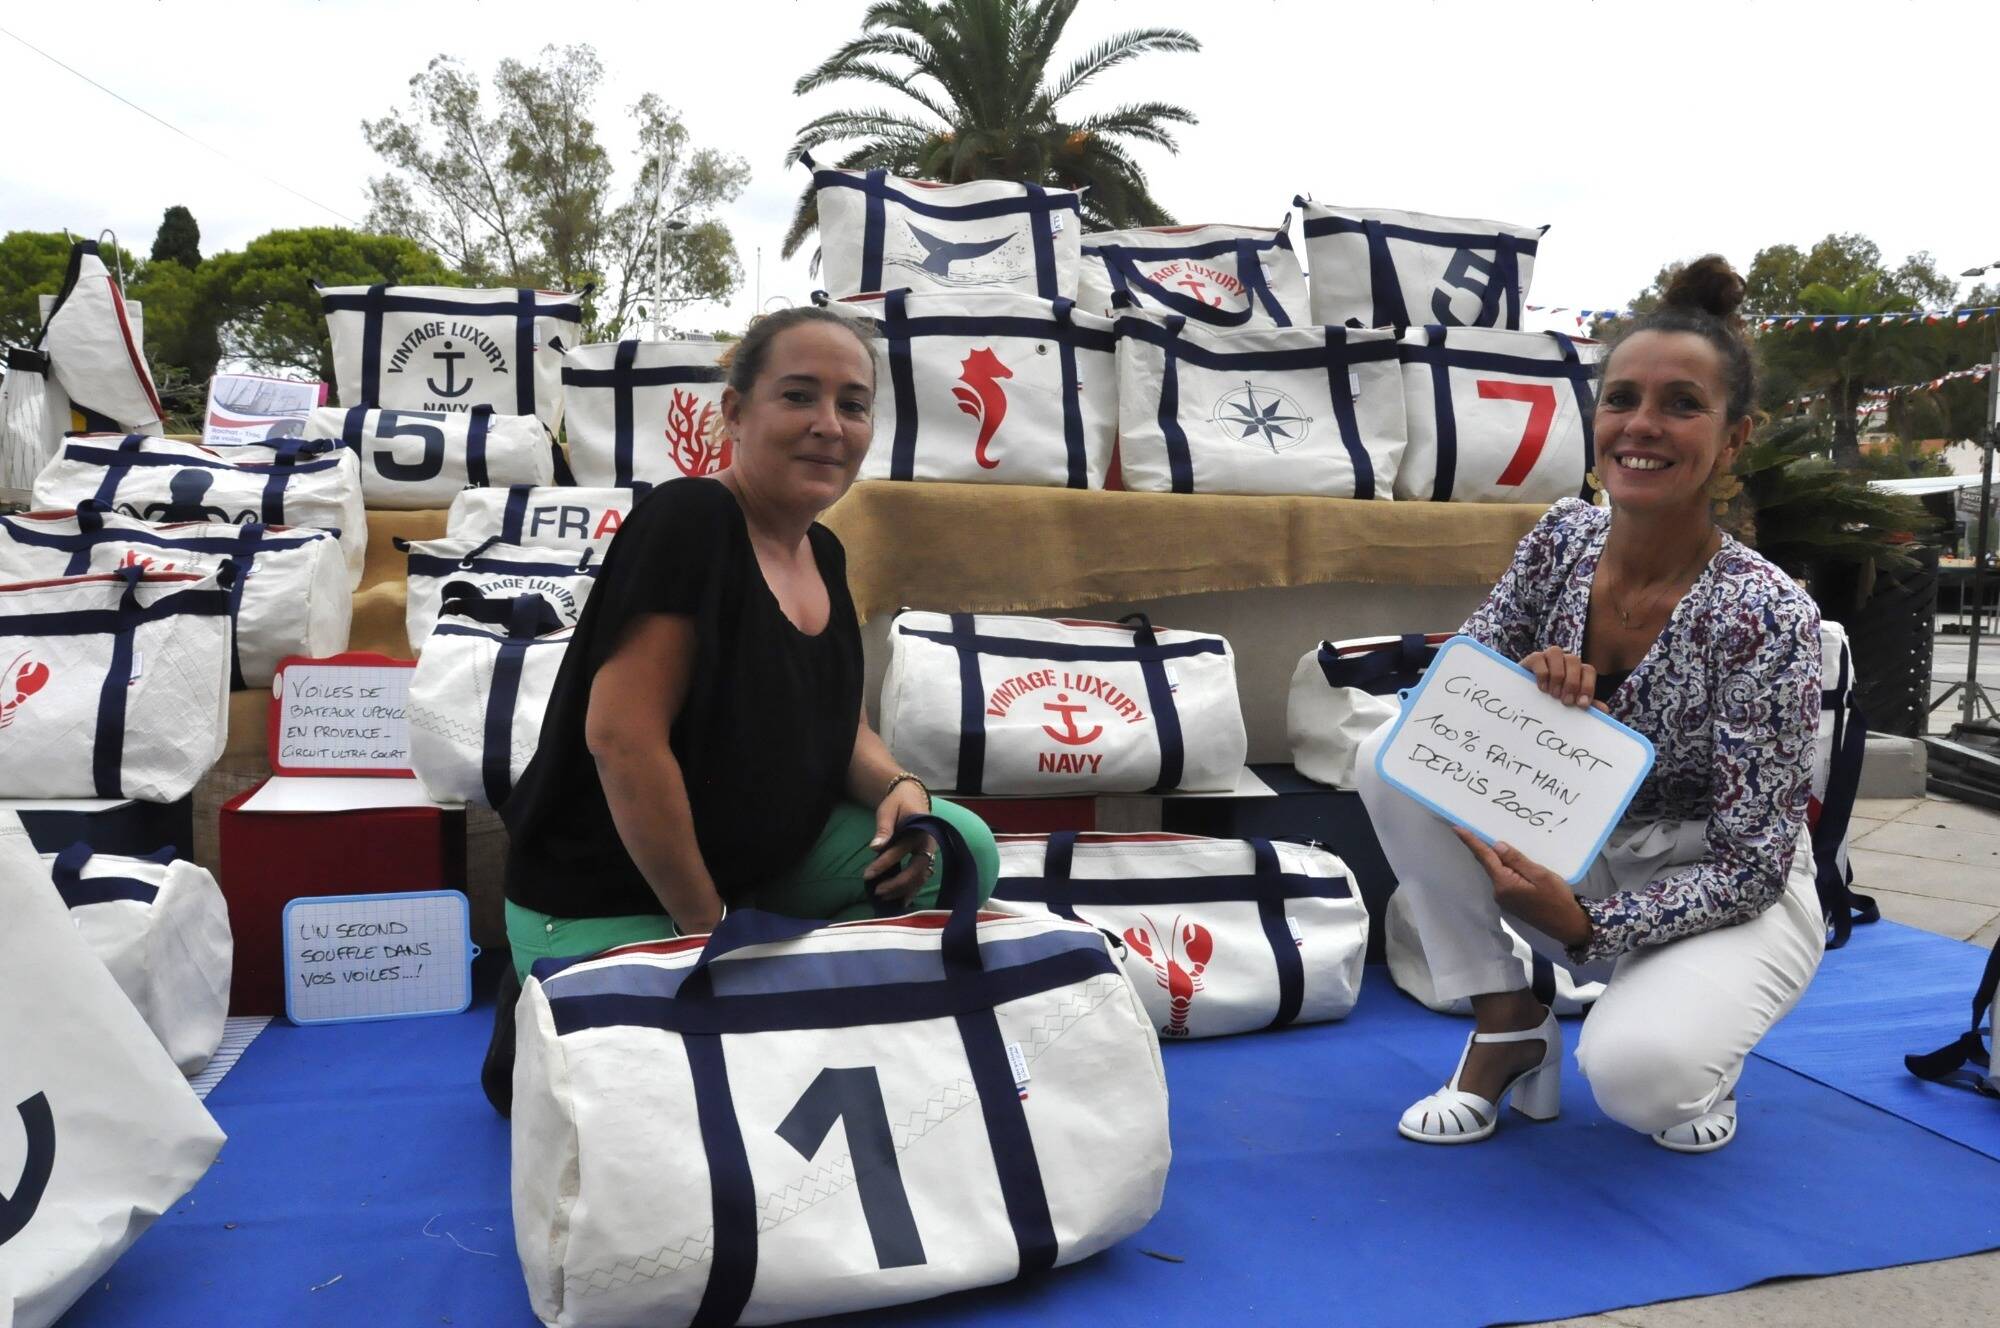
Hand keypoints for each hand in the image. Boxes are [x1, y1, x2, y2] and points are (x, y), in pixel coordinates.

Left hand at [863, 781, 936, 904]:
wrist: (913, 798)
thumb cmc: (898, 803)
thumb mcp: (888, 810)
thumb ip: (884, 828)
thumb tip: (875, 847)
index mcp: (919, 829)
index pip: (900, 851)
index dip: (883, 864)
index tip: (867, 875)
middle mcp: (928, 844)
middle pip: (916, 869)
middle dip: (897, 884)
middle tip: (877, 892)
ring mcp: (930, 853)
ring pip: (921, 877)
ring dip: (904, 890)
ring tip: (885, 899)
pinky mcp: (927, 858)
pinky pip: (922, 877)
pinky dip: (912, 890)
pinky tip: (901, 902)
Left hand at [1452, 826, 1592, 949]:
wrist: (1567, 925)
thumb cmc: (1557, 898)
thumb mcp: (1540, 875)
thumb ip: (1517, 860)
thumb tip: (1496, 846)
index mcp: (1504, 883)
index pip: (1485, 857)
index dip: (1471, 841)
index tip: (1456, 828)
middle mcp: (1498, 891)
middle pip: (1488, 863)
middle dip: (1482, 846)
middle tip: (1475, 827)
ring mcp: (1503, 898)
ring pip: (1496, 871)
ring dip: (1495, 857)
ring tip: (1493, 838)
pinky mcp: (1510, 901)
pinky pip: (1503, 878)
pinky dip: (1503, 867)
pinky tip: (1509, 859)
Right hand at [1521, 647, 1608, 710]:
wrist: (1527, 700)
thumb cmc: (1552, 703)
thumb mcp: (1569, 704)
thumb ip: (1585, 705)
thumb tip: (1604, 710)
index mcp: (1577, 670)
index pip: (1588, 670)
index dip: (1588, 686)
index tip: (1582, 705)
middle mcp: (1564, 660)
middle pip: (1574, 660)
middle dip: (1572, 683)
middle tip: (1566, 702)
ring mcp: (1548, 657)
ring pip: (1557, 653)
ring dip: (1557, 676)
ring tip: (1553, 694)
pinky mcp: (1532, 658)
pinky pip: (1539, 658)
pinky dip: (1542, 674)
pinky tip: (1542, 688)